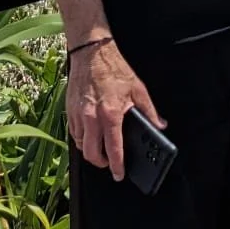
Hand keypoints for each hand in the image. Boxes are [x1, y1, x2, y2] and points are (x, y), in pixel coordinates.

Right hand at [66, 40, 165, 179]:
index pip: (113, 148)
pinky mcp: (69, 111)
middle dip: (101, 163)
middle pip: (91, 154)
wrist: (91, 53)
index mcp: (111, 114)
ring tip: (101, 149)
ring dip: (90, 152)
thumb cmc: (113, 69)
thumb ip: (150, 111)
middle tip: (110, 163)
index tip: (119, 174)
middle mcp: (91, 117)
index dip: (117, 165)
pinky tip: (90, 135)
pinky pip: (73, 134)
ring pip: (80, 146)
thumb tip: (160, 125)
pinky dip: (81, 139)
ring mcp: (78, 115)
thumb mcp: (138, 89)